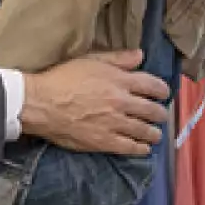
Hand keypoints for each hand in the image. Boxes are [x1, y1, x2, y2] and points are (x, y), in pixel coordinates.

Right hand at [20, 50, 170, 155]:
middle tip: (160, 115)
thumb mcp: (89, 61)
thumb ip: (117, 58)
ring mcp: (115, 123)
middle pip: (152, 110)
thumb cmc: (61, 78)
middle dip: (160, 113)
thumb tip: (140, 55)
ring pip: (145, 131)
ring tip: (154, 134)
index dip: (162, 90)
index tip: (163, 94)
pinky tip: (143, 148)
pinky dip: (141, 148)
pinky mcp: (105, 141)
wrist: (41, 103)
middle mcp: (122, 102)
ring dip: (154, 132)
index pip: (153, 85)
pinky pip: (131, 147)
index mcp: (119, 80)